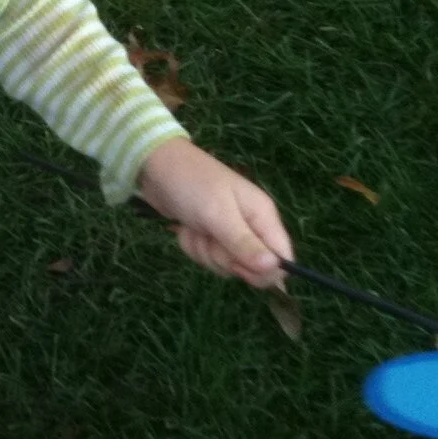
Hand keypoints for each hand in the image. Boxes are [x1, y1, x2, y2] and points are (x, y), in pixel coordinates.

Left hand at [135, 138, 292, 288]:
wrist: (156, 167)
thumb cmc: (192, 184)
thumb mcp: (218, 214)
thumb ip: (245, 243)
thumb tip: (275, 268)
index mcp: (262, 216)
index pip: (282, 257)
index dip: (265, 271)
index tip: (239, 267)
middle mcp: (251, 226)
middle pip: (252, 267)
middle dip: (225, 259)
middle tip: (210, 236)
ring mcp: (229, 232)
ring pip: (226, 265)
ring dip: (204, 251)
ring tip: (194, 227)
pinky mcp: (209, 236)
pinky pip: (208, 257)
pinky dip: (193, 246)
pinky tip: (186, 228)